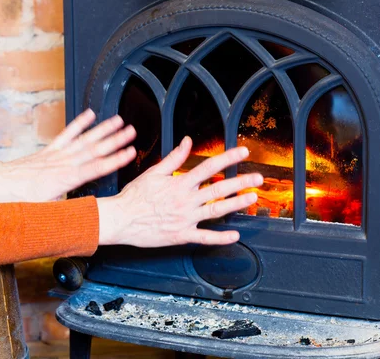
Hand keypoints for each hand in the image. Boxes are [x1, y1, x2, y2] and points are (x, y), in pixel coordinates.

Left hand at [0, 109, 136, 202]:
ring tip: (119, 121)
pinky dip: (79, 124)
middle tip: (132, 132)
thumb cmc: (18, 198)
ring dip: (103, 130)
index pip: (95, 168)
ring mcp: (57, 155)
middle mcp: (63, 163)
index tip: (130, 153)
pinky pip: (67, 134)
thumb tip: (83, 220)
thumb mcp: (44, 211)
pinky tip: (90, 115)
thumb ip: (65, 212)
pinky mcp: (50, 150)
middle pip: (94, 150)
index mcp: (65, 179)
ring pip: (84, 140)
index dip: (115, 160)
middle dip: (115, 140)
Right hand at [97, 137, 262, 246]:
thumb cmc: (134, 196)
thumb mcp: (153, 172)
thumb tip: (187, 142)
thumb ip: (174, 158)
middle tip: (259, 178)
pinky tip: (235, 235)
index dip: (228, 158)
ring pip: (216, 210)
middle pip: (219, 188)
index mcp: (179, 183)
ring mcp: (185, 219)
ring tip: (252, 198)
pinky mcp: (181, 235)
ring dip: (236, 204)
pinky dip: (220, 238)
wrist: (120, 220)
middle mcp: (186, 200)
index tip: (243, 152)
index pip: (209, 167)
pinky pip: (205, 238)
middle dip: (241, 182)